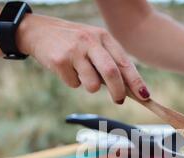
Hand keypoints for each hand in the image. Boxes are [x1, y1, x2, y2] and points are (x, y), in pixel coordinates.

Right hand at [16, 14, 150, 103]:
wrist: (38, 31)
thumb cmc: (72, 42)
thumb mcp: (93, 43)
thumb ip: (109, 60)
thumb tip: (128, 89)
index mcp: (103, 37)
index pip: (124, 62)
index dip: (136, 81)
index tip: (144, 96)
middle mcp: (90, 41)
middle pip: (111, 73)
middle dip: (118, 91)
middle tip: (119, 100)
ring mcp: (75, 51)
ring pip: (92, 84)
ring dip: (90, 87)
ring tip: (82, 74)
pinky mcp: (60, 61)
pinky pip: (74, 84)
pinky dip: (72, 82)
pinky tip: (66, 68)